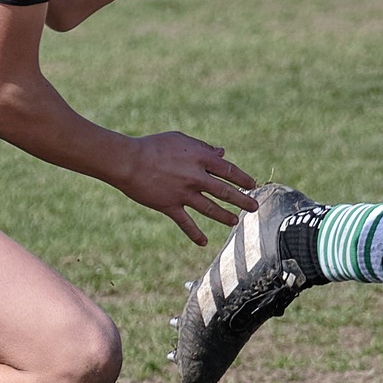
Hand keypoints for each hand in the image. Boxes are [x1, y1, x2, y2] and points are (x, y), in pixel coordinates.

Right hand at [119, 131, 257, 242]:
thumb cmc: (153, 146)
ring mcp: (183, 193)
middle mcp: (196, 177)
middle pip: (225, 191)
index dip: (242, 178)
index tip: (252, 184)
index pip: (228, 170)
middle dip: (242, 200)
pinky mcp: (169, 206)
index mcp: (200, 158)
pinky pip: (185, 223)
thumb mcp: (180, 140)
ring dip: (224, 216)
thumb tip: (222, 152)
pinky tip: (203, 242)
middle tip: (254, 207)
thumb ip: (203, 147)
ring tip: (234, 221)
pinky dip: (195, 233)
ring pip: (210, 208)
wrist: (128, 160)